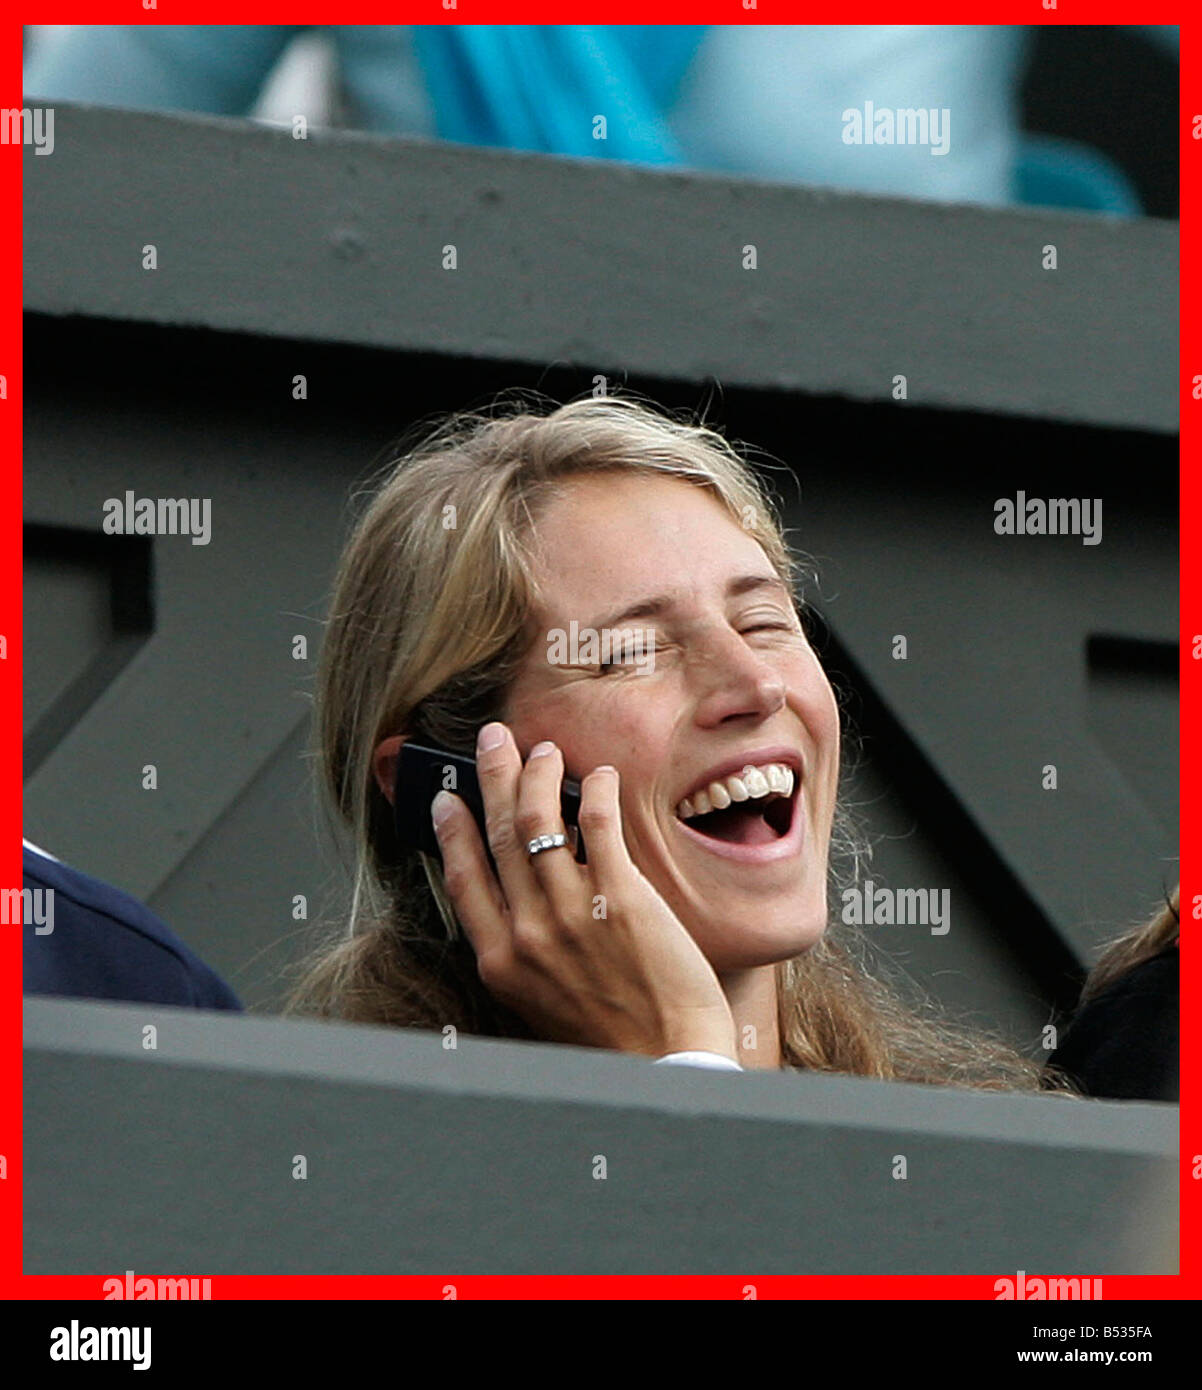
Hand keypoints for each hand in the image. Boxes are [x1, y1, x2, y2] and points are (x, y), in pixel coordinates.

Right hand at [430, 721, 737, 1060]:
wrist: (664, 1064)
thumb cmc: (609, 1038)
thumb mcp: (540, 1000)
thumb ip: (523, 950)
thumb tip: (520, 891)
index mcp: (500, 961)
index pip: (463, 878)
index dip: (452, 831)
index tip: (448, 799)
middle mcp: (528, 932)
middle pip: (500, 834)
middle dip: (494, 777)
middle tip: (493, 740)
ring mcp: (572, 913)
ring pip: (542, 821)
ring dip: (541, 774)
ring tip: (545, 750)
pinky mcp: (623, 899)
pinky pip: (599, 827)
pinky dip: (596, 793)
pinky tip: (599, 777)